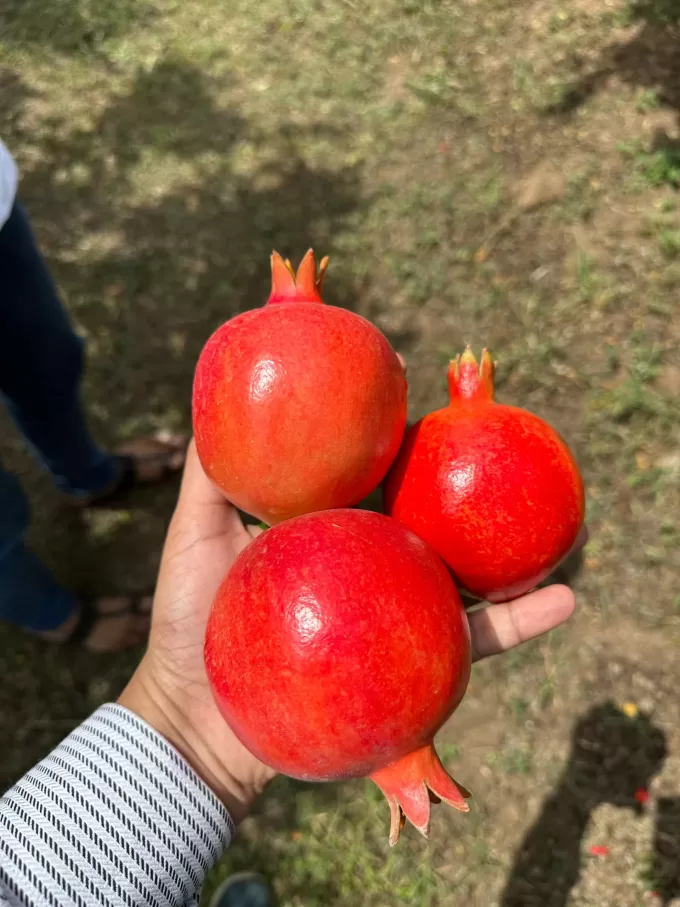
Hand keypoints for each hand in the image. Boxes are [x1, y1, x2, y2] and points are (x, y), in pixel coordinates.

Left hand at [120, 442, 579, 820]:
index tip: (434, 397)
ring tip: (568, 526)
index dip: (408, 439)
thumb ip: (210, 475)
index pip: (380, 474)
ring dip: (519, 554)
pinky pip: (470, 642)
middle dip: (476, 487)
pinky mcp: (411, 664)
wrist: (200, 721)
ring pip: (467, 574)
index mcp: (333, 529)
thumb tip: (220, 407)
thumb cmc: (189, 623)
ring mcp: (395, 613)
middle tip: (514, 451)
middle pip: (434, 517)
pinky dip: (520, 624)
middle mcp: (372, 564)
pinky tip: (565, 601)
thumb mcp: (195, 535)